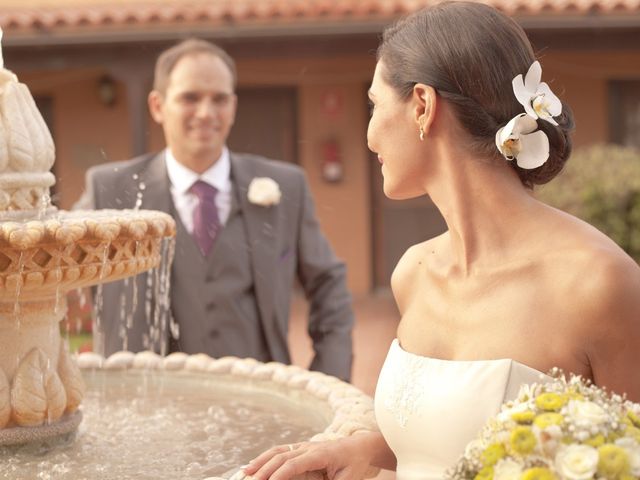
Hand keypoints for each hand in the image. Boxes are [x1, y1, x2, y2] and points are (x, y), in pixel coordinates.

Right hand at [243, 436, 374, 479]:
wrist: (360, 447)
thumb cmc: (355, 465)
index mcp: (321, 453)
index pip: (295, 463)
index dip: (280, 474)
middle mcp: (309, 446)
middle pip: (283, 456)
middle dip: (265, 469)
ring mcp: (304, 445)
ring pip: (278, 451)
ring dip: (261, 460)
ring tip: (246, 472)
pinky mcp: (301, 448)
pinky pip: (280, 451)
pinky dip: (266, 457)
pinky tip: (255, 465)